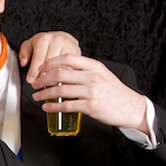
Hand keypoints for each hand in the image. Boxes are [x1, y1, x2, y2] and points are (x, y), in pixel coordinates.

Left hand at [18, 31, 80, 84]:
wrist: (61, 38)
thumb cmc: (42, 44)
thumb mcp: (28, 46)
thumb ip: (24, 53)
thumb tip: (24, 62)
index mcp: (44, 38)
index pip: (39, 57)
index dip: (33, 71)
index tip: (30, 80)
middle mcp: (58, 40)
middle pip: (50, 63)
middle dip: (43, 76)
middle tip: (37, 85)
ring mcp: (69, 46)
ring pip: (62, 66)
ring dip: (54, 78)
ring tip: (47, 85)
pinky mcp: (77, 53)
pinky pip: (71, 68)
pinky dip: (64, 77)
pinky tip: (58, 82)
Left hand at [31, 55, 147, 132]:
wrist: (130, 107)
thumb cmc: (113, 92)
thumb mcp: (101, 74)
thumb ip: (84, 71)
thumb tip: (61, 70)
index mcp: (95, 66)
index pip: (69, 58)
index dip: (51, 62)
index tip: (41, 67)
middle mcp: (93, 77)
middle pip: (60, 73)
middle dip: (43, 79)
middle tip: (35, 83)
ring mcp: (92, 91)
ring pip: (60, 90)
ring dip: (44, 94)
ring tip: (37, 96)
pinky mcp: (91, 106)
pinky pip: (66, 105)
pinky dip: (53, 106)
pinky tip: (47, 107)